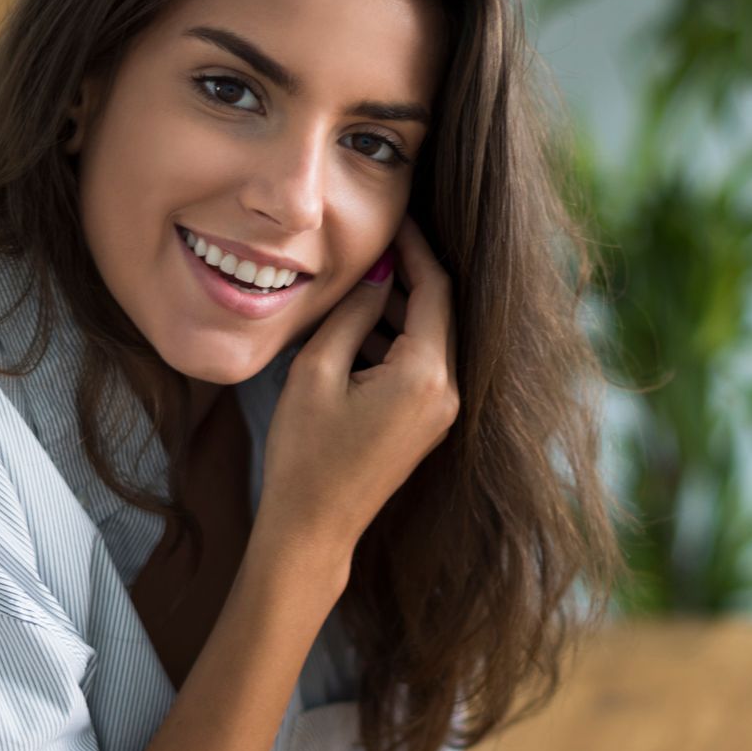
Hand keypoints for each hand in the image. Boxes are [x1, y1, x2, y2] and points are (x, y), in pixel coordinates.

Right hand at [259, 213, 459, 553]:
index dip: (415, 248)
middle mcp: (446, 393)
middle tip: (370, 244)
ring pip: (429, 338)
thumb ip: (353, 314)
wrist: (312, 529)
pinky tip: (357, 331)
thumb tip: (377, 274)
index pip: (435, 289)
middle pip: (438, 312)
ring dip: (397, 309)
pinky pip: (421, 366)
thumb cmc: (305, 455)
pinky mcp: (426, 425)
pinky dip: (395, 342)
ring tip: (354, 284)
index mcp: (424, 375)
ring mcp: (440, 412)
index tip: (393, 220)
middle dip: (407, 275)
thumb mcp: (317, 371)